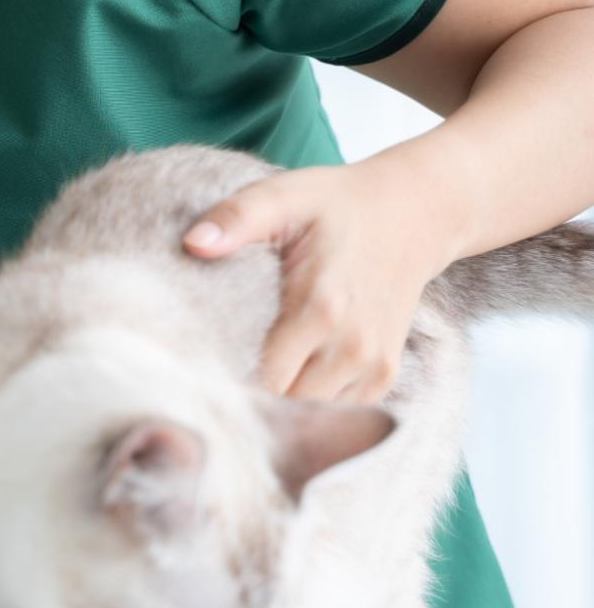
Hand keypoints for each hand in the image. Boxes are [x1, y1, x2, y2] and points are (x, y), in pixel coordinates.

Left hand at [178, 160, 458, 403]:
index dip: (224, 376)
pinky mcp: (385, 374)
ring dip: (279, 400)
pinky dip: (310, 400)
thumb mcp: (284, 196)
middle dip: (246, 392)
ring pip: (309, 412)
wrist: (414, 213)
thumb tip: (193, 243)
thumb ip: (237, 218)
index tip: (197, 365)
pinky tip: (289, 372)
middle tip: (214, 371)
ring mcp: (373, 365)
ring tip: (251, 370)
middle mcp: (352, 346)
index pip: (260, 376)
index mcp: (320, 308)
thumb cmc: (338, 205)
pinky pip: (336, 409)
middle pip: (283, 402)